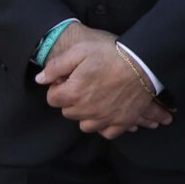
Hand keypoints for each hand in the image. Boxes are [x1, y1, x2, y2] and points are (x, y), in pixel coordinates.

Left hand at [38, 25, 170, 138]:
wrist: (144, 62)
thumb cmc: (112, 54)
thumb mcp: (80, 51)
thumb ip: (56, 66)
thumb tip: (40, 79)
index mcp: (73, 93)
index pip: (53, 98)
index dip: (59, 87)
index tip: (68, 80)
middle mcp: (87, 110)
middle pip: (68, 112)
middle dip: (72, 100)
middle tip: (83, 86)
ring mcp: (105, 118)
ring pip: (85, 125)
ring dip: (86, 115)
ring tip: (95, 100)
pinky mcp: (121, 122)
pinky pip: (106, 133)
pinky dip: (104, 126)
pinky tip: (106, 113)